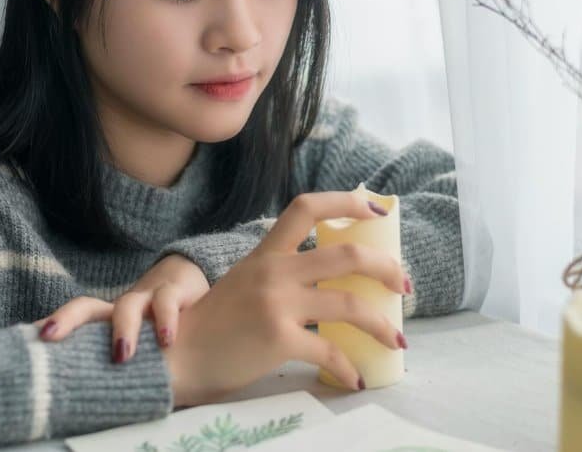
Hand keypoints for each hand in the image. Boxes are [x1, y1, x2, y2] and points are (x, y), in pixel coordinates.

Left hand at [33, 254, 209, 361]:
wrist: (190, 283)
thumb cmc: (157, 325)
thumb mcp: (135, 342)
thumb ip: (110, 359)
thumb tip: (87, 395)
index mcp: (105, 319)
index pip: (72, 318)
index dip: (52, 327)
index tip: (31, 340)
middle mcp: (119, 307)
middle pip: (86, 306)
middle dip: (66, 319)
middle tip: (50, 337)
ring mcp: (145, 297)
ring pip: (127, 305)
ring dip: (123, 328)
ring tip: (122, 356)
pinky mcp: (174, 292)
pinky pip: (167, 302)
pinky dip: (165, 320)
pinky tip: (166, 339)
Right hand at [162, 191, 410, 406]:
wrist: (177, 358)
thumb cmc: (213, 326)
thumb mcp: (244, 283)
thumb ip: (280, 274)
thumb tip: (330, 279)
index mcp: (265, 254)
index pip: (306, 207)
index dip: (347, 202)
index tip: (378, 211)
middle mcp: (273, 272)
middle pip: (345, 254)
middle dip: (386, 267)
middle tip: (403, 285)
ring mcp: (276, 304)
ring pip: (349, 304)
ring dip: (382, 324)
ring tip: (397, 338)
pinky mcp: (278, 339)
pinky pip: (330, 351)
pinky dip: (349, 368)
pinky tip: (356, 378)